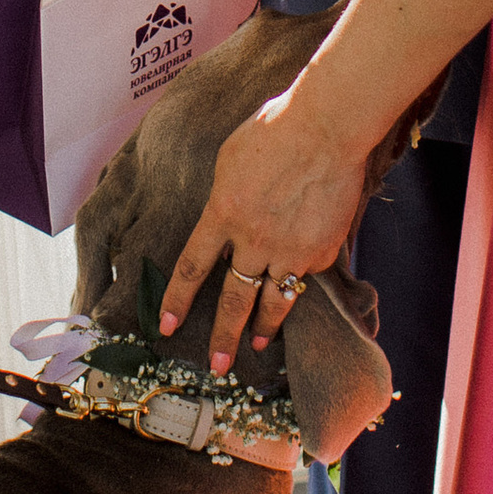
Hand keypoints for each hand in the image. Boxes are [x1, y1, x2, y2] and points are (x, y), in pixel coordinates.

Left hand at [157, 81, 370, 376]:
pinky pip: (307, 275)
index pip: (192, 268)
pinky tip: (297, 286)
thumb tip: (224, 221)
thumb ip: (224, 198)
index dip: (177, 300)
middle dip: (223, 338)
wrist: (326, 128)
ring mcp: (290, 250)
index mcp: (223, 214)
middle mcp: (254, 240)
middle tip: (217, 366)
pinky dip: (300, 281)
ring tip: (256, 346)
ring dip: (263, 328)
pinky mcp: (322, 251)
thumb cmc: (274, 130)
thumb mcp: (230, 160)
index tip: (166, 326)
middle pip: (234, 300)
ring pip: (273, 302)